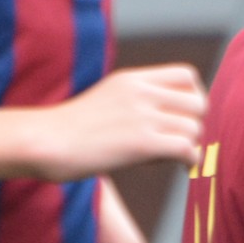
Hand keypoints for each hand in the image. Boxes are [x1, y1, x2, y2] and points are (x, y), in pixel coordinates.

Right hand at [31, 64, 204, 181]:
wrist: (45, 142)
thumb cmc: (69, 131)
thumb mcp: (106, 100)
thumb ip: (135, 101)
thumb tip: (167, 121)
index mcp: (132, 79)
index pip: (187, 75)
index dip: (193, 97)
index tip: (182, 117)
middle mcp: (140, 93)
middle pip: (198, 102)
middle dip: (195, 124)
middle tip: (179, 140)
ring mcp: (141, 116)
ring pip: (194, 128)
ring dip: (190, 146)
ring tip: (169, 157)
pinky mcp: (141, 143)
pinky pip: (187, 148)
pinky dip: (190, 161)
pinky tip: (181, 168)